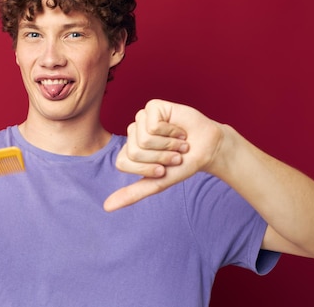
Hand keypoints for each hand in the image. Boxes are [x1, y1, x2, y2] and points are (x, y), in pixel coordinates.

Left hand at [103, 99, 224, 210]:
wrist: (207, 149)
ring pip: (144, 139)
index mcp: (129, 151)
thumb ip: (132, 194)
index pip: (123, 163)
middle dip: (160, 158)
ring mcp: (141, 119)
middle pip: (135, 151)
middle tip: (174, 156)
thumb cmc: (182, 165)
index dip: (147, 169)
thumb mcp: (157, 182)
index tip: (163, 169)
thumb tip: (106, 207)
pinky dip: (171, 132)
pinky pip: (153, 125)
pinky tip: (179, 131)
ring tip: (179, 143)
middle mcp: (132, 134)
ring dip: (168, 145)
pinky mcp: (152, 107)